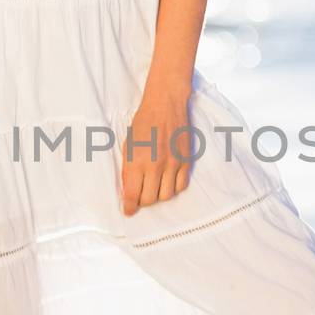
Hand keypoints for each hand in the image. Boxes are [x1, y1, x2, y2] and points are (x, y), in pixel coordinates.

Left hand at [120, 82, 193, 215]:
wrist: (165, 104)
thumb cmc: (143, 122)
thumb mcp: (128, 145)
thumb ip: (128, 169)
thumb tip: (128, 191)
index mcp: (137, 161)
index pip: (133, 195)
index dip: (129, 207)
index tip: (128, 211)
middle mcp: (156, 165)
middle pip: (150, 199)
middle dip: (143, 202)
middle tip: (140, 197)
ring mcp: (173, 163)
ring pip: (166, 195)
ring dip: (158, 196)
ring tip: (154, 188)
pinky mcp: (186, 161)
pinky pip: (181, 186)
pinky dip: (173, 188)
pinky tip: (167, 182)